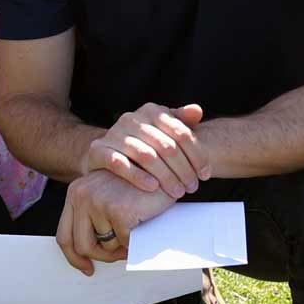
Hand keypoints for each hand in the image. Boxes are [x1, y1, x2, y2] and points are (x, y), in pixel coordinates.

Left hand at [56, 171, 177, 274]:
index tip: (87, 268)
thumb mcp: (107, 197)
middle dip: (103, 257)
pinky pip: (124, 243)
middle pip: (82, 246)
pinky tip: (143, 225)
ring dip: (123, 246)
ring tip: (136, 229)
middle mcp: (82, 195)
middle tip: (120, 254)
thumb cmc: (137, 186)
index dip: (74, 258)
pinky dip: (136, 241)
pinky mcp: (119, 210)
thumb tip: (86, 253)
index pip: (65, 235)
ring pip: (106, 247)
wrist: (163, 169)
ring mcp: (99, 202)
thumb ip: (92, 218)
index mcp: (76, 192)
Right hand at [83, 102, 209, 198]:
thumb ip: (181, 122)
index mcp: (151, 111)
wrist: (105, 152)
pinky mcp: (98, 150)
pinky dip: (138, 177)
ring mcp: (114, 133)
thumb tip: (197, 111)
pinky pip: (120, 163)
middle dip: (183, 170)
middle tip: (192, 188)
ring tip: (177, 193)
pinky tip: (152, 188)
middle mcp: (131, 118)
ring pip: (147, 156)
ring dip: (166, 177)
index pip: (181, 133)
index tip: (205, 175)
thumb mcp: (164, 131)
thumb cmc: (144, 143)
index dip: (197, 155)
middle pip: (167, 146)